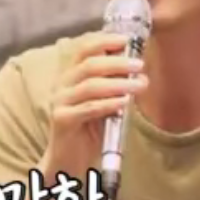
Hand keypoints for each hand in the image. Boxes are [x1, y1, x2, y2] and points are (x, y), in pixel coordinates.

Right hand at [42, 31, 147, 180]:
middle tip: (140, 65)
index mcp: (71, 76)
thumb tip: (136, 66)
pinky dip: (108, 103)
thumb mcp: (103, 101)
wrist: (68, 159)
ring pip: (90, 85)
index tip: (126, 40)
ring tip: (140, 85)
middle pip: (89, 65)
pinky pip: (88, 108)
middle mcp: (62, 85)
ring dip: (119, 83)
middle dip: (117, 62)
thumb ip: (113, 84)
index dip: (104, 41)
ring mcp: (60, 102)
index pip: (84, 49)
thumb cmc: (89, 129)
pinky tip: (124, 103)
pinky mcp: (62, 120)